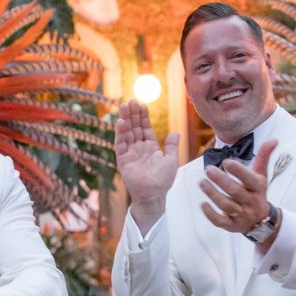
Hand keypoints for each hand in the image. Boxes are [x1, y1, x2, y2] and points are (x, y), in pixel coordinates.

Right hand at [114, 100, 179, 232]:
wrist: (154, 194)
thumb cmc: (163, 180)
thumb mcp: (171, 160)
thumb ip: (171, 146)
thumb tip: (175, 132)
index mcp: (150, 147)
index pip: (145, 128)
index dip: (143, 117)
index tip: (141, 104)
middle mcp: (139, 148)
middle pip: (134, 127)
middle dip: (133, 114)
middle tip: (131, 101)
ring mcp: (130, 153)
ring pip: (127, 133)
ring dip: (125, 120)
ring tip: (124, 107)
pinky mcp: (123, 160)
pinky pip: (121, 144)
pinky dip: (120, 134)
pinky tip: (121, 123)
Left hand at [198, 139, 276, 234]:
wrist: (260, 220)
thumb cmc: (256, 193)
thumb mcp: (261, 176)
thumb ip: (264, 157)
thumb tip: (274, 140)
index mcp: (258, 188)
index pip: (249, 179)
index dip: (238, 171)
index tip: (226, 161)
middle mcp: (250, 202)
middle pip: (235, 191)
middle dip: (221, 181)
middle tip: (208, 170)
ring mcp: (241, 214)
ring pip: (226, 205)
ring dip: (213, 194)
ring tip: (202, 182)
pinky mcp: (231, 225)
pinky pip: (221, 221)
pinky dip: (211, 214)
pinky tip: (202, 204)